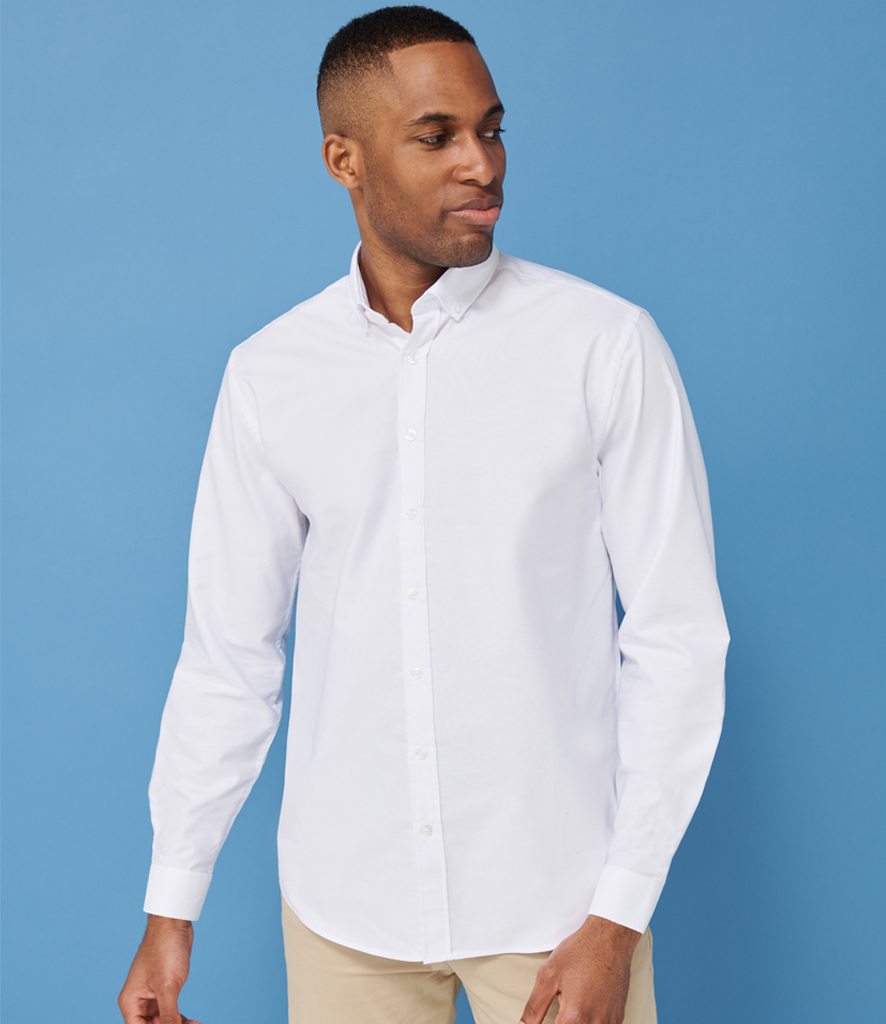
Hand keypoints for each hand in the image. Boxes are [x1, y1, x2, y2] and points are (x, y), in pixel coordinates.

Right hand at [118, 914, 199, 1023]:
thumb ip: (168, 1016)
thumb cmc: (164, 949)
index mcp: (130, 1002)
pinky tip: (194, 1021)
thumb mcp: (167, 986)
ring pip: (162, 1021)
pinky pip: (170, 1011)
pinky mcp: (165, 989)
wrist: (173, 923)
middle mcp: (138, 1001)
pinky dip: (180, 1018)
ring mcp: (152, 995)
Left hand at [520, 915, 640, 1023]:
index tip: (551, 1016)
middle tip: (561, 1006)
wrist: (609, 938)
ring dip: (577, 1022)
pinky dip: (592, 1021)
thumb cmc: (579, 952)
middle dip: (563, 1021)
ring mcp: (609, 1021)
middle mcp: (595, 1023)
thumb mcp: (548, 975)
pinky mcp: (618, 1016)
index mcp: (575, 1017)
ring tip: (573, 1004)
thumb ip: (534, 1007)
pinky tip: (586, 1007)